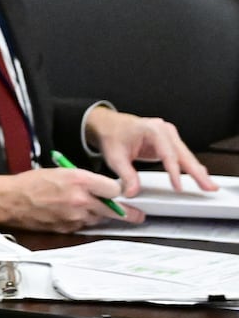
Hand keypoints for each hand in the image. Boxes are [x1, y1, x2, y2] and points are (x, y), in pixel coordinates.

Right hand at [0, 167, 144, 232]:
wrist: (10, 200)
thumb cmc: (30, 183)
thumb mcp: (60, 172)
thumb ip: (84, 180)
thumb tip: (102, 188)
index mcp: (79, 180)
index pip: (114, 188)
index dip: (119, 190)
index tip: (123, 192)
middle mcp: (80, 199)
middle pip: (113, 209)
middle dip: (127, 213)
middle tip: (138, 216)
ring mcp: (74, 216)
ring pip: (98, 218)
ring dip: (99, 215)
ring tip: (93, 210)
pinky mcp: (67, 228)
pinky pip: (83, 225)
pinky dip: (83, 221)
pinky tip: (73, 214)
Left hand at [84, 108, 217, 196]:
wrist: (109, 125)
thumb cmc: (112, 136)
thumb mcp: (115, 157)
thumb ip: (126, 175)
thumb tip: (133, 191)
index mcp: (152, 130)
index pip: (167, 154)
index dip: (174, 172)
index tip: (178, 186)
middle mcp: (164, 130)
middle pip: (183, 154)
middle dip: (197, 172)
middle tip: (208, 187)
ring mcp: (169, 135)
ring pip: (186, 155)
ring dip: (197, 171)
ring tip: (208, 186)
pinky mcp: (169, 142)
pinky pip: (182, 156)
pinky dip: (190, 167)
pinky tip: (199, 176)